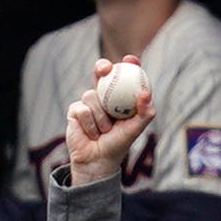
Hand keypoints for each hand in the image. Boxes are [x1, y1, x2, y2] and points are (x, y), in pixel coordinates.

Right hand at [66, 55, 155, 185]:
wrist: (98, 161)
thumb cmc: (118, 144)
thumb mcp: (135, 129)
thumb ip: (145, 112)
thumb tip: (145, 93)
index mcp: (120, 96)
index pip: (123, 75)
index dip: (127, 64)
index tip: (130, 60)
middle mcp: (103, 96)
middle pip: (101, 72)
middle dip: (102, 66)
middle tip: (106, 69)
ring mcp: (88, 102)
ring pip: (92, 95)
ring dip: (100, 116)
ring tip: (104, 131)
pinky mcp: (75, 110)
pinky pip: (83, 109)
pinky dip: (90, 124)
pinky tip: (91, 134)